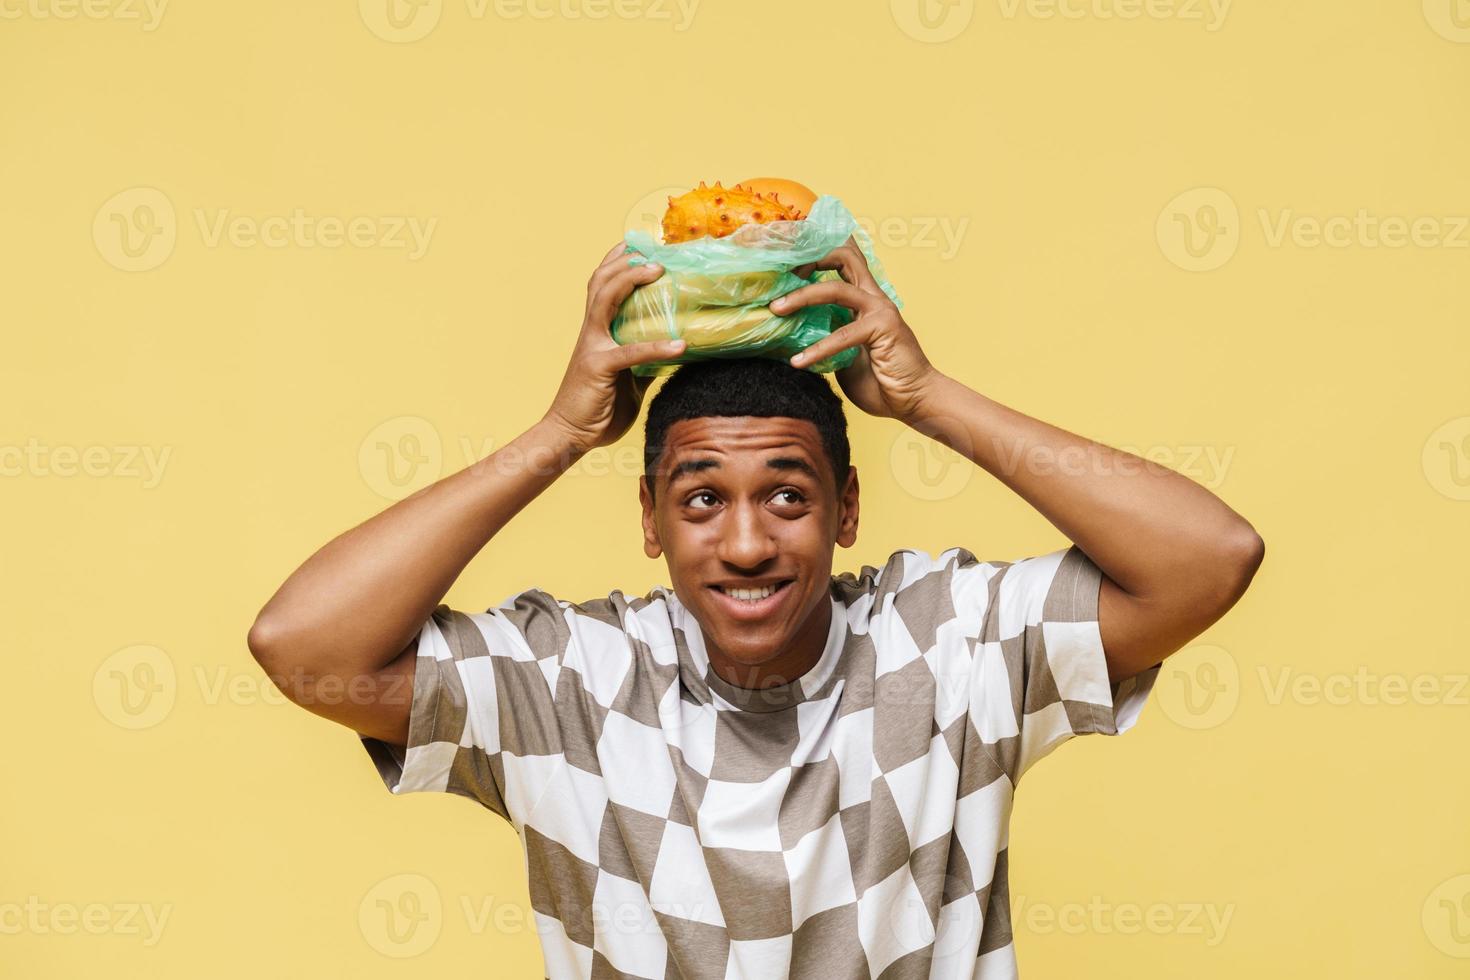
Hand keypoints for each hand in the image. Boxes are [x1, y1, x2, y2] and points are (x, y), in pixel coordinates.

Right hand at [543, 242, 685, 451]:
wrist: (569, 436)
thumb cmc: (598, 409)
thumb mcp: (627, 380)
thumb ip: (644, 361)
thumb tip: (672, 352)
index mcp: (597, 332)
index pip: (603, 286)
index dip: (618, 262)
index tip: (641, 245)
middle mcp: (592, 332)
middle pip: (601, 282)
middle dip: (625, 261)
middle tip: (655, 252)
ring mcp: (593, 347)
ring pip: (606, 300)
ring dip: (631, 280)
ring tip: (658, 271)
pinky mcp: (599, 367)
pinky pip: (630, 352)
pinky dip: (656, 346)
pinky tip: (680, 345)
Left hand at [772, 238, 940, 420]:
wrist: (915, 401)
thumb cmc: (881, 380)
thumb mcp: (844, 354)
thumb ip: (827, 335)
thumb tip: (791, 331)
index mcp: (864, 298)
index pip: (843, 259)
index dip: (814, 254)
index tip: (784, 268)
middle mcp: (873, 296)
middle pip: (842, 255)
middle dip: (808, 260)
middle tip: (780, 279)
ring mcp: (880, 310)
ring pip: (836, 288)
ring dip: (801, 296)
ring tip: (776, 310)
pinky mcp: (883, 328)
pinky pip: (843, 334)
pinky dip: (817, 348)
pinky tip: (798, 362)